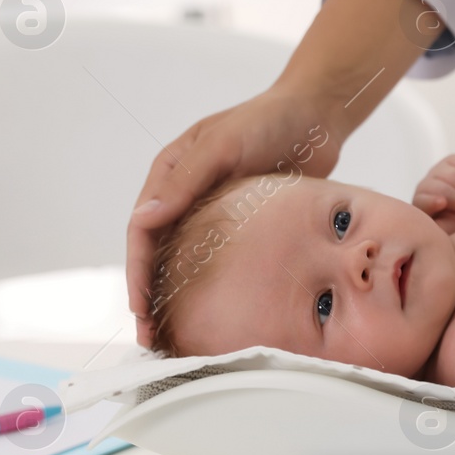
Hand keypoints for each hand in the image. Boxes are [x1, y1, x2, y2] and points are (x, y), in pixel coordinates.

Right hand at [127, 87, 344, 345]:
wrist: (317, 115)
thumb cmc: (267, 120)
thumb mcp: (222, 145)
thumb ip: (185, 180)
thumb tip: (144, 218)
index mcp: (169, 174)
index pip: (141, 231)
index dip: (137, 273)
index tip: (140, 309)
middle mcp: (186, 195)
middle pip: (158, 253)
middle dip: (150, 295)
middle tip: (153, 339)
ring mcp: (214, 210)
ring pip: (186, 261)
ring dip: (177, 297)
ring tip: (177, 337)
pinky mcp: (245, 222)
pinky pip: (221, 260)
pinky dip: (213, 286)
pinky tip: (220, 313)